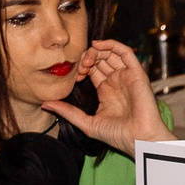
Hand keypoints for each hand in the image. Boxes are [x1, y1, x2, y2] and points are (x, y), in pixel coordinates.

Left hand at [45, 39, 173, 153]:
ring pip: (111, 53)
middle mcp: (117, 82)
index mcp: (106, 92)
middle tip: (80, 65)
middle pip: (100, 60)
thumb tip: (45, 104)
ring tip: (87, 57)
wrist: (139, 140)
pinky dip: (112, 44)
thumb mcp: (86, 123)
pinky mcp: (137, 73)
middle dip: (87, 58)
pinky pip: (126, 53)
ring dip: (97, 51)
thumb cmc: (118, 136)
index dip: (81, 67)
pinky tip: (98, 45)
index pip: (92, 70)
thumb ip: (67, 112)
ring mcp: (127, 76)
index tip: (74, 75)